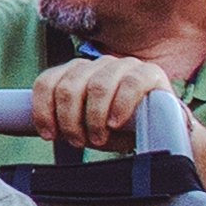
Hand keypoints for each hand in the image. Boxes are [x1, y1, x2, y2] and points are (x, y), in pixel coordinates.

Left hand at [28, 53, 169, 153]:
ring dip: (93, 118)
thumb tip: (40, 129)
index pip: (47, 82)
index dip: (43, 109)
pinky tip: (115, 124)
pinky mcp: (149, 72)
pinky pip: (130, 85)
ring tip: (97, 138)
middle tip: (77, 141)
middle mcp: (97, 64)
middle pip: (68, 87)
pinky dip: (119, 106)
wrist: (164, 132)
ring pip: (97, 86)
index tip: (49, 134)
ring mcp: (123, 65)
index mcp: (76, 72)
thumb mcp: (87, 126)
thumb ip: (65, 122)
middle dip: (69, 119)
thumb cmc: (120, 129)